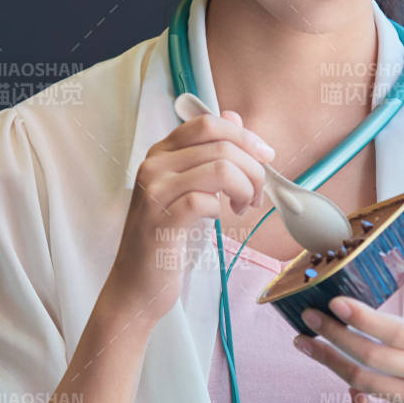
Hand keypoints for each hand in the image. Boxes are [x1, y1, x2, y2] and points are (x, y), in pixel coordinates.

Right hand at [103, 108, 274, 327]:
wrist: (137, 284)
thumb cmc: (168, 238)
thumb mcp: (191, 188)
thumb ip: (210, 153)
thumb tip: (234, 118)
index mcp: (161, 153)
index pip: (208, 124)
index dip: (245, 136)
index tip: (266, 157)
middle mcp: (153, 165)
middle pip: (221, 144)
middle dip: (253, 168)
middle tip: (255, 195)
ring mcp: (154, 192)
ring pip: (220, 168)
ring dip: (245, 188)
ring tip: (242, 208)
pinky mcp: (160, 219)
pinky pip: (207, 200)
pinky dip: (224, 209)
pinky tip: (221, 219)